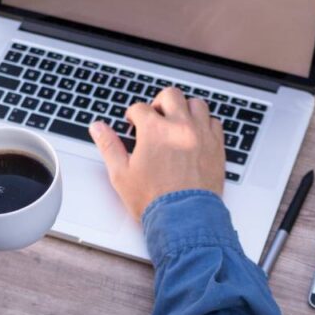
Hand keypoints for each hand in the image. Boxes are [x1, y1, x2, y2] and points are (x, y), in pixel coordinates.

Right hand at [89, 87, 224, 218]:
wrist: (184, 218)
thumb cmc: (153, 199)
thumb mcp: (121, 174)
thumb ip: (109, 146)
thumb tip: (97, 128)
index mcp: (154, 130)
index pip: (140, 108)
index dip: (133, 115)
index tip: (133, 123)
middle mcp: (179, 126)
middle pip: (170, 95)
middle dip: (159, 103)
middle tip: (156, 117)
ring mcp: (201, 134)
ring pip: (196, 104)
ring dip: (185, 109)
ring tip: (177, 122)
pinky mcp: (216, 146)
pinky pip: (214, 122)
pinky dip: (205, 123)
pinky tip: (196, 134)